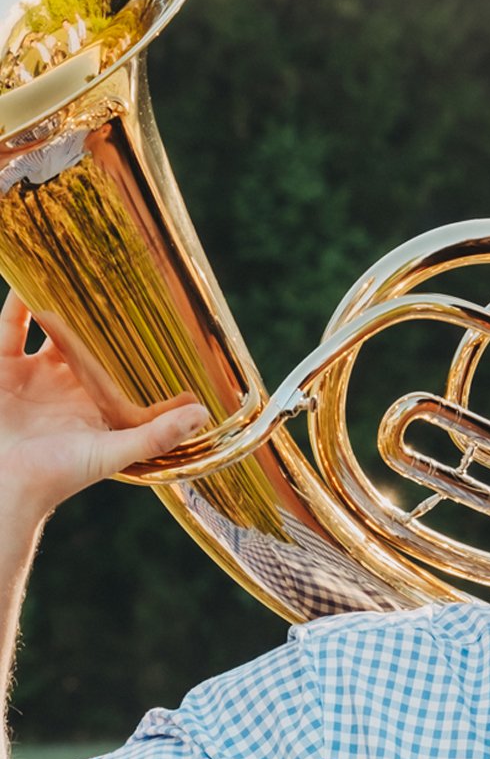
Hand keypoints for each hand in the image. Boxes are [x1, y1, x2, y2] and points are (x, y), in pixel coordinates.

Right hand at [0, 289, 207, 528]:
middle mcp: (67, 388)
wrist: (3, 485)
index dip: (146, 361)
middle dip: (100, 321)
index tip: (174, 336)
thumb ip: (156, 435)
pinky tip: (29, 279)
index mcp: (96, 406)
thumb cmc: (59, 476)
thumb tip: (202, 415)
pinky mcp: (3, 367)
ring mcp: (34, 376)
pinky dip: (18, 305)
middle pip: (88, 345)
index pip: (127, 377)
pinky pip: (10, 328)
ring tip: (75, 273)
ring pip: (51, 332)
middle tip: (120, 285)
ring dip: (60, 305)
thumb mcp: (113, 453)